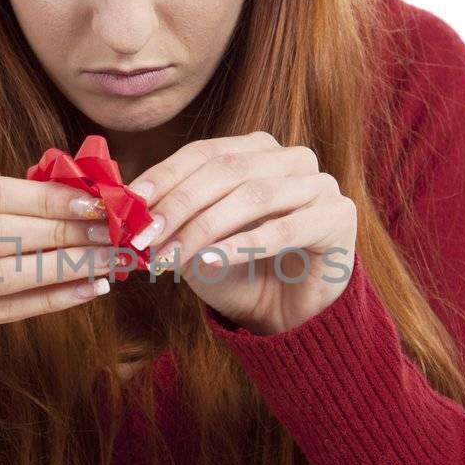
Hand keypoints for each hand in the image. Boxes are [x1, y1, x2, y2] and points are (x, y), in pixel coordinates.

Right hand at [0, 170, 114, 343]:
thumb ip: (9, 197)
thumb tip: (86, 195)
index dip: (45, 198)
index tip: (95, 201)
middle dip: (62, 232)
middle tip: (111, 232)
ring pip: (3, 276)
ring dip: (65, 268)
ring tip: (107, 261)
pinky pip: (2, 311)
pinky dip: (51, 300)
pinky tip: (87, 289)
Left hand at [126, 132, 356, 334]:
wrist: (286, 315)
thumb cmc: (238, 272)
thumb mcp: (194, 241)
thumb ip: (169, 217)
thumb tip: (125, 203)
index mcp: (257, 149)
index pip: (204, 152)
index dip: (165, 176)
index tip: (131, 203)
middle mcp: (291, 158)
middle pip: (226, 170)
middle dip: (180, 205)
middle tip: (146, 237)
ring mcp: (320, 183)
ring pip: (252, 196)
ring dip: (204, 228)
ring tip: (170, 257)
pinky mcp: (338, 216)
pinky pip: (284, 229)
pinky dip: (241, 245)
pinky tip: (208, 261)